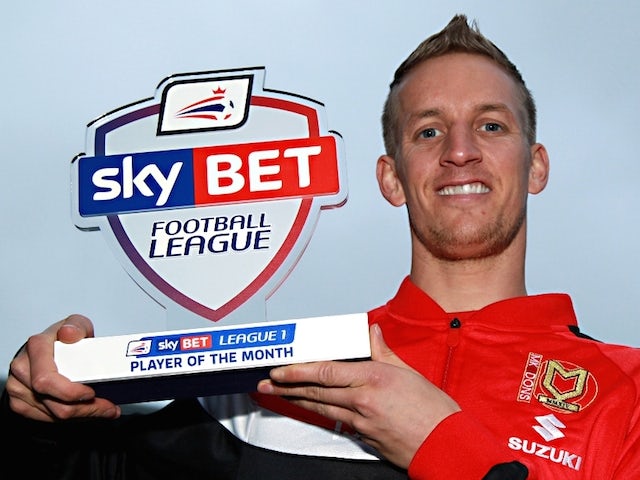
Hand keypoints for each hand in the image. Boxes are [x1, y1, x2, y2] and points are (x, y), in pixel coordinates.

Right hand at [6, 314, 120, 421]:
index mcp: (36, 348)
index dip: (70, 392)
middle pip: (53, 403)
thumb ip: (76, 327)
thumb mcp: (76, 324)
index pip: (46, 380)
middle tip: (108, 407)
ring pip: (53, 415)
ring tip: (103, 408)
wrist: (48, 348)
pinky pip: (47, 419)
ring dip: (83, 414)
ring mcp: (19, 388)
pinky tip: (86, 410)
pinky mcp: (21, 403)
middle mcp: (23, 369)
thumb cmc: (63, 338)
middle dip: (85, 409)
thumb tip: (69, 333)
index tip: (92, 393)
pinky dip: (72, 417)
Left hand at [257, 323, 459, 467]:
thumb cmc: (433, 412)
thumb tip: (370, 333)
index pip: (326, 372)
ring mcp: (362, 423)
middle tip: (268, 383)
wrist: (446, 446)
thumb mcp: (409, 372)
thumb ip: (384, 352)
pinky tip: (312, 409)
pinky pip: (338, 422)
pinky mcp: (364, 438)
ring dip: (296, 401)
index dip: (299, 371)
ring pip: (321, 409)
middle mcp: (364, 401)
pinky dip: (322, 413)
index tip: (281, 369)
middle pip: (317, 392)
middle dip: (287, 386)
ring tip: (278, 395)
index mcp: (374, 379)